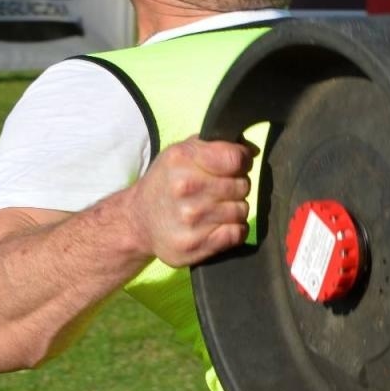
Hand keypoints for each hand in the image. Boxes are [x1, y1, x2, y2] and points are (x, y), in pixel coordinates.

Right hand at [127, 137, 252, 267]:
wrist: (137, 221)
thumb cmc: (166, 183)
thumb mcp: (181, 153)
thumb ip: (216, 145)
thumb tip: (252, 150)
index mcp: (182, 159)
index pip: (235, 159)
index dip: (242, 162)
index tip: (235, 166)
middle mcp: (185, 187)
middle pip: (242, 185)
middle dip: (236, 187)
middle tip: (217, 191)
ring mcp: (190, 219)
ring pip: (242, 210)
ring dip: (234, 210)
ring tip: (213, 209)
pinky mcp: (194, 245)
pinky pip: (237, 233)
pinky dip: (233, 230)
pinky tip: (216, 226)